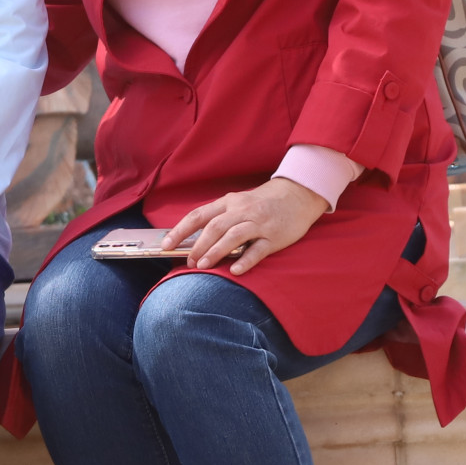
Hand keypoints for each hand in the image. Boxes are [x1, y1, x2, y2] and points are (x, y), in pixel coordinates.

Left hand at [164, 175, 337, 274]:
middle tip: (188, 262)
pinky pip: (258, 249)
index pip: (199, 215)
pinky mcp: (275, 236)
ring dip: (215, 252)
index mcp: (229, 202)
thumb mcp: (239, 203)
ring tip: (203, 266)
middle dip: (198, 246)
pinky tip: (235, 270)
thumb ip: (220, 218)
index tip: (166, 244)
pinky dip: (245, 260)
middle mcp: (242, 211)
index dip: (180, 230)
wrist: (299, 194)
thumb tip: (195, 240)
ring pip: (233, 236)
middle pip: (214, 227)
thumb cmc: (264, 202)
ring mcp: (259, 223)